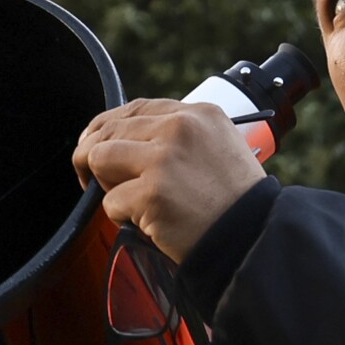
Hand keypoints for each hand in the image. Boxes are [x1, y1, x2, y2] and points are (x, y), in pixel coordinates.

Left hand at [72, 98, 266, 261]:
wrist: (253, 236)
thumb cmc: (236, 202)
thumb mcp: (219, 147)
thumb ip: (179, 137)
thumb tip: (128, 140)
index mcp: (198, 114)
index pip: (135, 108)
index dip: (106, 127)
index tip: (95, 144)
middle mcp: (180, 128)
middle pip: (108, 130)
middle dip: (91, 156)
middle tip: (94, 180)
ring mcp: (164, 159)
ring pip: (99, 158)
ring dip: (104, 184)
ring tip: (127, 202)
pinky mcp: (152, 193)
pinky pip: (110, 202)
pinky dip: (121, 218)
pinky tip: (146, 223)